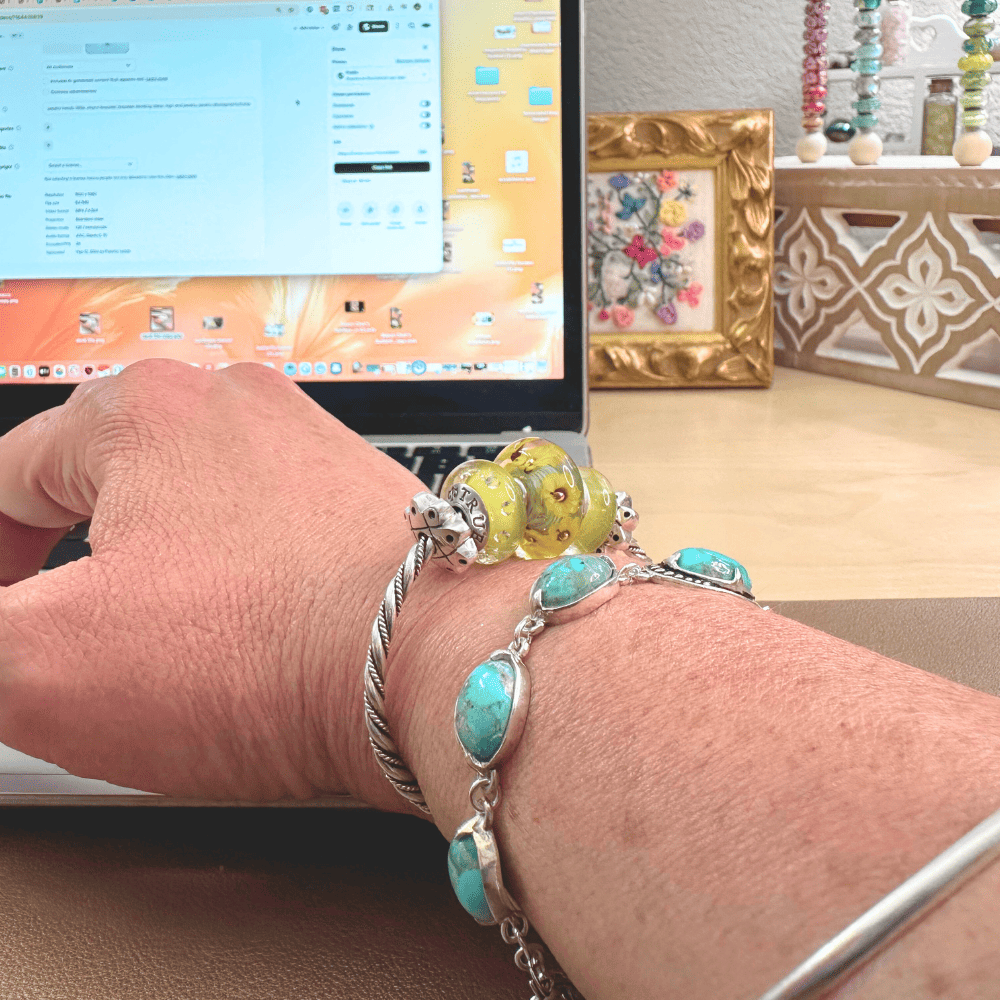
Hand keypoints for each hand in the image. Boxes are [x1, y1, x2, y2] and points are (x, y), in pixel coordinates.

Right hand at [0, 359, 428, 804]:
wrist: (440, 667)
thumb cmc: (270, 651)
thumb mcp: (45, 664)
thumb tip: (4, 614)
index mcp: (145, 410)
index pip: (8, 475)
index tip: (7, 608)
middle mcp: (239, 408)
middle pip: (107, 486)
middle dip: (73, 565)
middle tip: (65, 634)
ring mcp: (312, 451)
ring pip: (193, 512)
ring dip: (160, 576)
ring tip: (162, 647)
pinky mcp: (364, 504)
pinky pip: (268, 538)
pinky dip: (239, 584)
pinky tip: (246, 636)